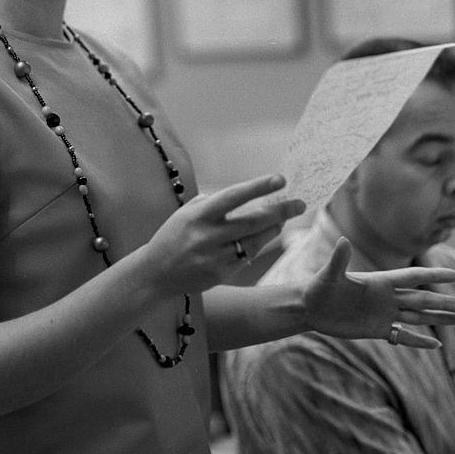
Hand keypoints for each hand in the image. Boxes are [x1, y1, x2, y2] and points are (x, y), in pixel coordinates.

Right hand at [143, 174, 305, 294]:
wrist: (155, 273)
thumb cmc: (174, 235)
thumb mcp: (187, 212)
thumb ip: (214, 202)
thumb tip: (246, 195)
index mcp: (199, 214)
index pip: (235, 196)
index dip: (259, 187)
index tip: (281, 179)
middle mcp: (208, 235)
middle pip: (254, 221)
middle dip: (280, 211)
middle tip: (299, 204)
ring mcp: (216, 256)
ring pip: (255, 240)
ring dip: (273, 228)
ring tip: (282, 220)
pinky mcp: (221, 273)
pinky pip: (247, 256)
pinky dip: (258, 245)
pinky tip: (264, 237)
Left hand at [304, 237, 454, 348]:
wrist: (309, 308)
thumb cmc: (318, 287)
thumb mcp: (328, 275)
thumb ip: (338, 260)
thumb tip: (342, 241)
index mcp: (380, 282)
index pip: (411, 278)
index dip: (432, 275)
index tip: (454, 274)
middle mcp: (386, 297)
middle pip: (422, 300)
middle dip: (446, 304)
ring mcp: (384, 314)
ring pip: (418, 317)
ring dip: (440, 319)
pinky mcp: (377, 329)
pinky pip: (404, 336)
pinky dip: (419, 340)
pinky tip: (437, 345)